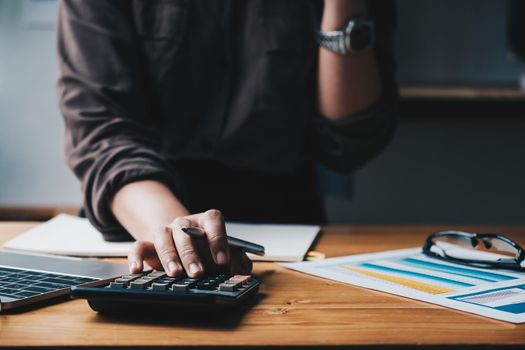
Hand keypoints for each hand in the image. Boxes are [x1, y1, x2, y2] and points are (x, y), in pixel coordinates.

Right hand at [127, 209, 251, 277]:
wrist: (185, 247)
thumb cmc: (208, 251)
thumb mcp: (226, 255)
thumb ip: (238, 261)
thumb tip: (242, 272)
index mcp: (206, 221)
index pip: (212, 220)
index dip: (218, 239)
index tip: (223, 260)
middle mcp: (185, 224)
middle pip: (186, 232)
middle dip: (192, 254)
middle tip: (198, 273)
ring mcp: (166, 232)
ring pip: (163, 236)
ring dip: (169, 256)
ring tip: (175, 274)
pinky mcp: (149, 244)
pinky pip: (138, 246)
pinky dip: (136, 257)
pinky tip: (137, 270)